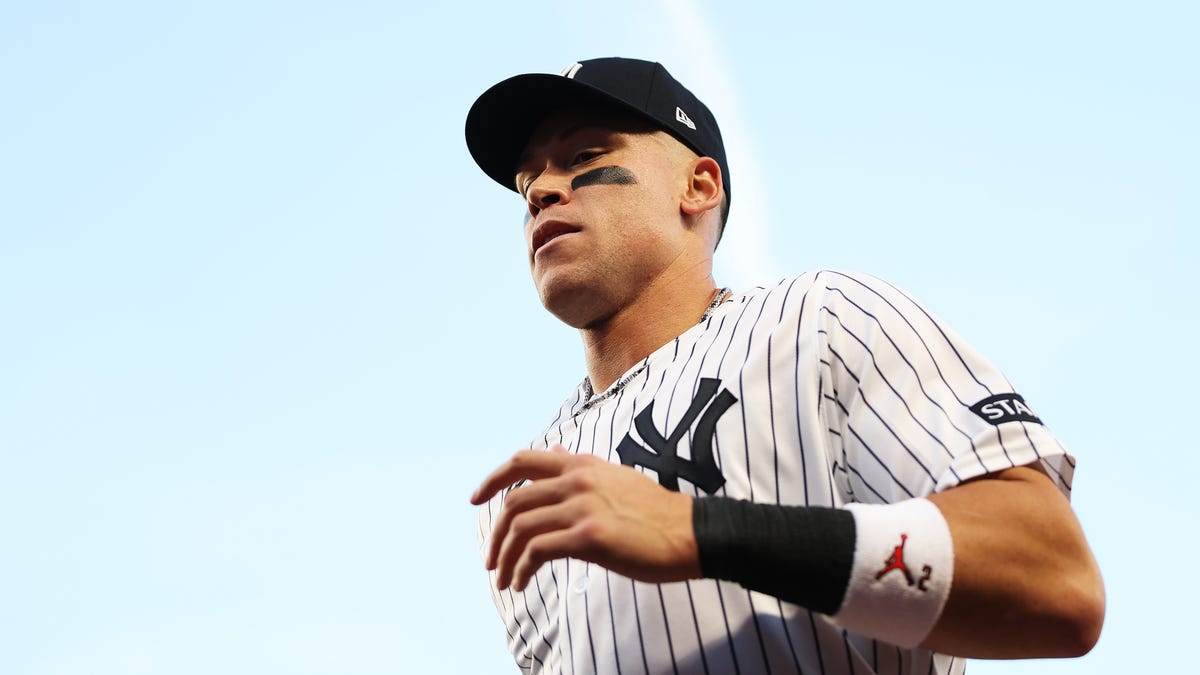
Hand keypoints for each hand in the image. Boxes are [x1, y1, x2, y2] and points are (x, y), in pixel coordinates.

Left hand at [469, 445, 700, 590]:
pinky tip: (523, 582)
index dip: (492, 479)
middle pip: (514, 502)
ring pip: (521, 529)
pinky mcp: (590, 536)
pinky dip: (522, 569)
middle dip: (495, 534)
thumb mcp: (615, 477)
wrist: (692, 533)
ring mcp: (583, 507)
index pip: (522, 461)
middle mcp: (578, 481)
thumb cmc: (656, 511)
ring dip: (505, 557)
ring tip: (505, 578)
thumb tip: (555, 451)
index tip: (475, 499)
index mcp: (582, 465)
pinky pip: (538, 551)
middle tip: (491, 560)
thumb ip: (580, 466)